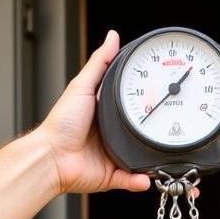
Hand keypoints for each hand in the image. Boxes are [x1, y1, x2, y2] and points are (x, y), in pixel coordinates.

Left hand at [39, 30, 152, 195]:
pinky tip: (147, 177)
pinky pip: (131, 180)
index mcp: (104, 114)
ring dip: (151, 159)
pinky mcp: (110, 176)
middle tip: (167, 127)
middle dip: (153, 132)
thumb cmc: (61, 123)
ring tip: (164, 155)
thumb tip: (112, 38)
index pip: (130, 105)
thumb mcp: (82, 85)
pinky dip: (140, 180)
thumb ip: (99, 63)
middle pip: (138, 133)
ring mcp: (111, 156)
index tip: (160, 94)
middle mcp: (109, 136)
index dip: (145, 100)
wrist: (52, 157)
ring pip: (138, 158)